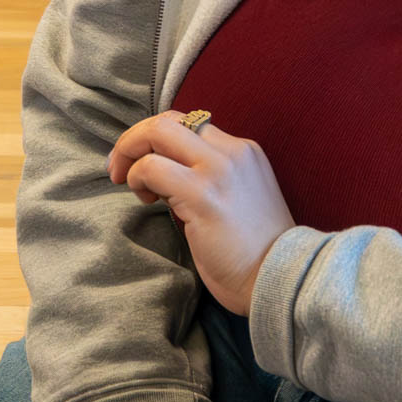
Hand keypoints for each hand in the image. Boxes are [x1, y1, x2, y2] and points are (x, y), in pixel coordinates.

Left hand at [107, 112, 294, 316]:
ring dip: (130, 157)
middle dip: (134, 139)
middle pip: (167, 120)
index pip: (188, 123)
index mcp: (244, 151)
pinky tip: (146, 200)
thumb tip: (161, 169)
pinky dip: (137, 178)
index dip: (157, 140)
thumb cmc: (254, 251)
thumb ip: (208, 176)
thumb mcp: (239, 197)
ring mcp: (218, 171)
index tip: (142, 163)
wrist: (282, 280)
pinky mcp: (203, 195)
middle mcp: (233, 152)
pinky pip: (152, 167)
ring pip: (156, 133)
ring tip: (136, 189)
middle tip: (119, 168)